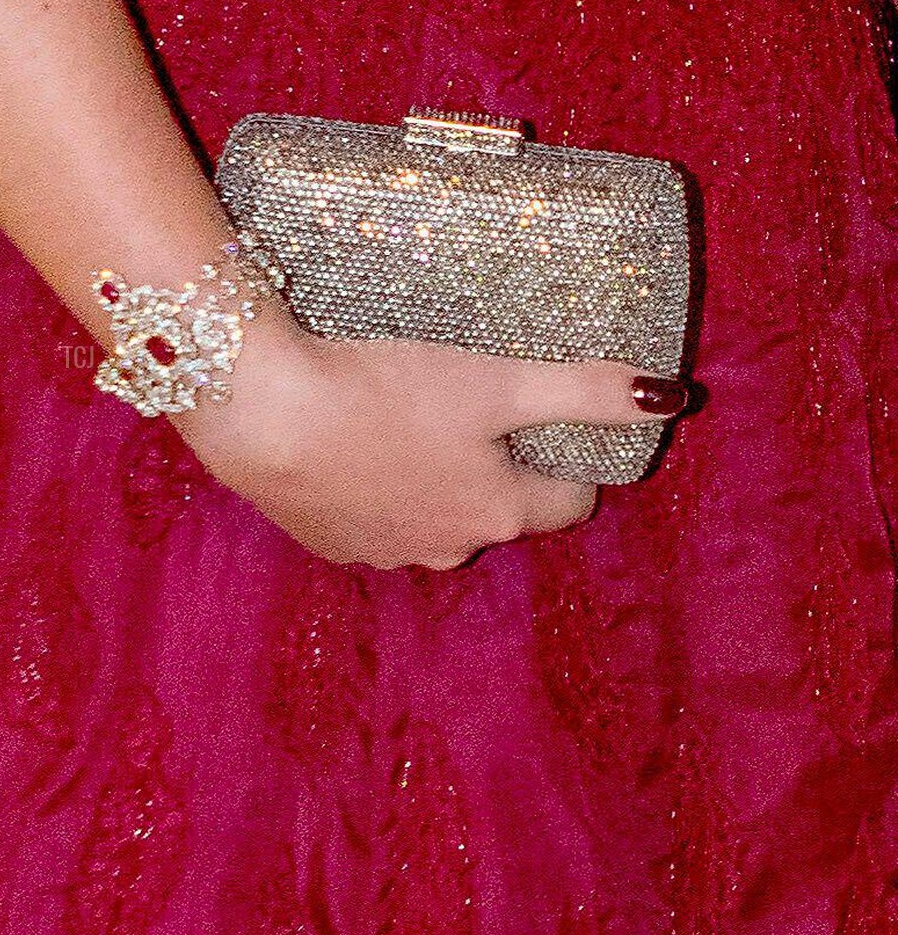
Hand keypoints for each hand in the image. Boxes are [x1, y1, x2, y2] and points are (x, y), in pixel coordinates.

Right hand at [172, 303, 687, 570]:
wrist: (265, 415)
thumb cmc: (387, 391)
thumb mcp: (495, 381)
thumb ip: (583, 391)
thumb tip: (671, 398)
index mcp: (498, 512)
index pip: (568, 501)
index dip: (568, 459)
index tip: (548, 419)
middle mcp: (449, 548)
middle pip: (499, 511)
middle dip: (498, 469)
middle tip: (475, 406)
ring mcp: (384, 553)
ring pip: (435, 516)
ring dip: (435, 479)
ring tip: (409, 418)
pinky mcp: (327, 543)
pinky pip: (376, 517)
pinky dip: (378, 486)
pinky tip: (355, 440)